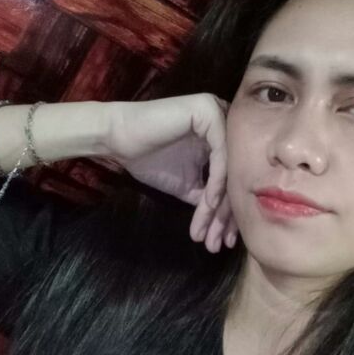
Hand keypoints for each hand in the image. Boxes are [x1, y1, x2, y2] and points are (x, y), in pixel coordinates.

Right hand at [101, 94, 237, 252]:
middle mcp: (225, 121)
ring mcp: (219, 113)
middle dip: (226, 214)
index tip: (222, 242)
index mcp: (221, 136)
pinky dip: (216, 182)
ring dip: (220, 205)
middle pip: (235, 173)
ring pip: (230, 167)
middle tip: (219, 244)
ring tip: (210, 233)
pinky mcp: (209, 110)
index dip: (228, 213)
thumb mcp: (187, 184)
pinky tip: (209, 204)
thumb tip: (228, 222)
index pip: (233, 177)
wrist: (118, 139)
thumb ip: (208, 195)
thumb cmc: (149, 158)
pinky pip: (220, 154)